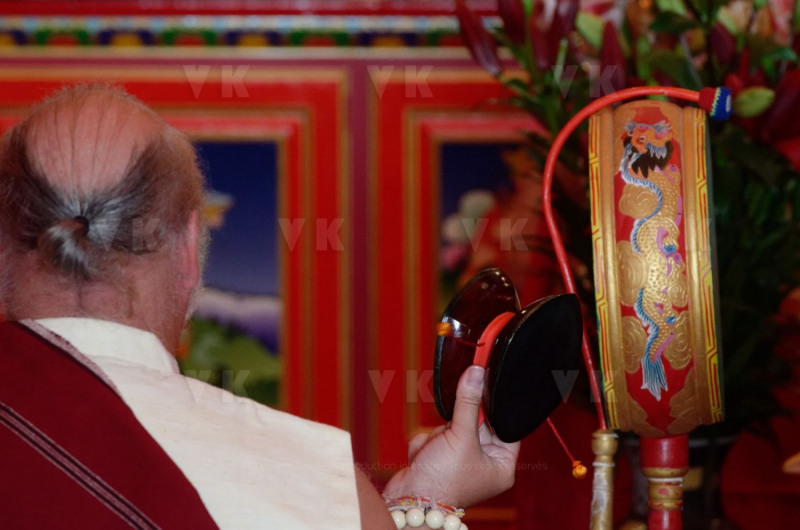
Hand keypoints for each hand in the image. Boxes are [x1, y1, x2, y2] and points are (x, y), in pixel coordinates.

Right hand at [382, 365, 519, 507]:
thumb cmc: (442, 481)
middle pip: (475, 423)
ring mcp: (460, 461)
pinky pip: (436, 436)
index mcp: (501, 466)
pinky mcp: (440, 458)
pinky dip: (427, 443)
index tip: (484, 388)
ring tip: (435, 451)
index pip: (506, 427)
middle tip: (450, 432)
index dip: (493, 409)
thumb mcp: (461, 436)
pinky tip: (425, 456)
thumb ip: (469, 402)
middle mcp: (483, 464)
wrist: (408, 500)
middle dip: (456, 425)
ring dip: (439, 434)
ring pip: (452, 427)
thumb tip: (476, 373)